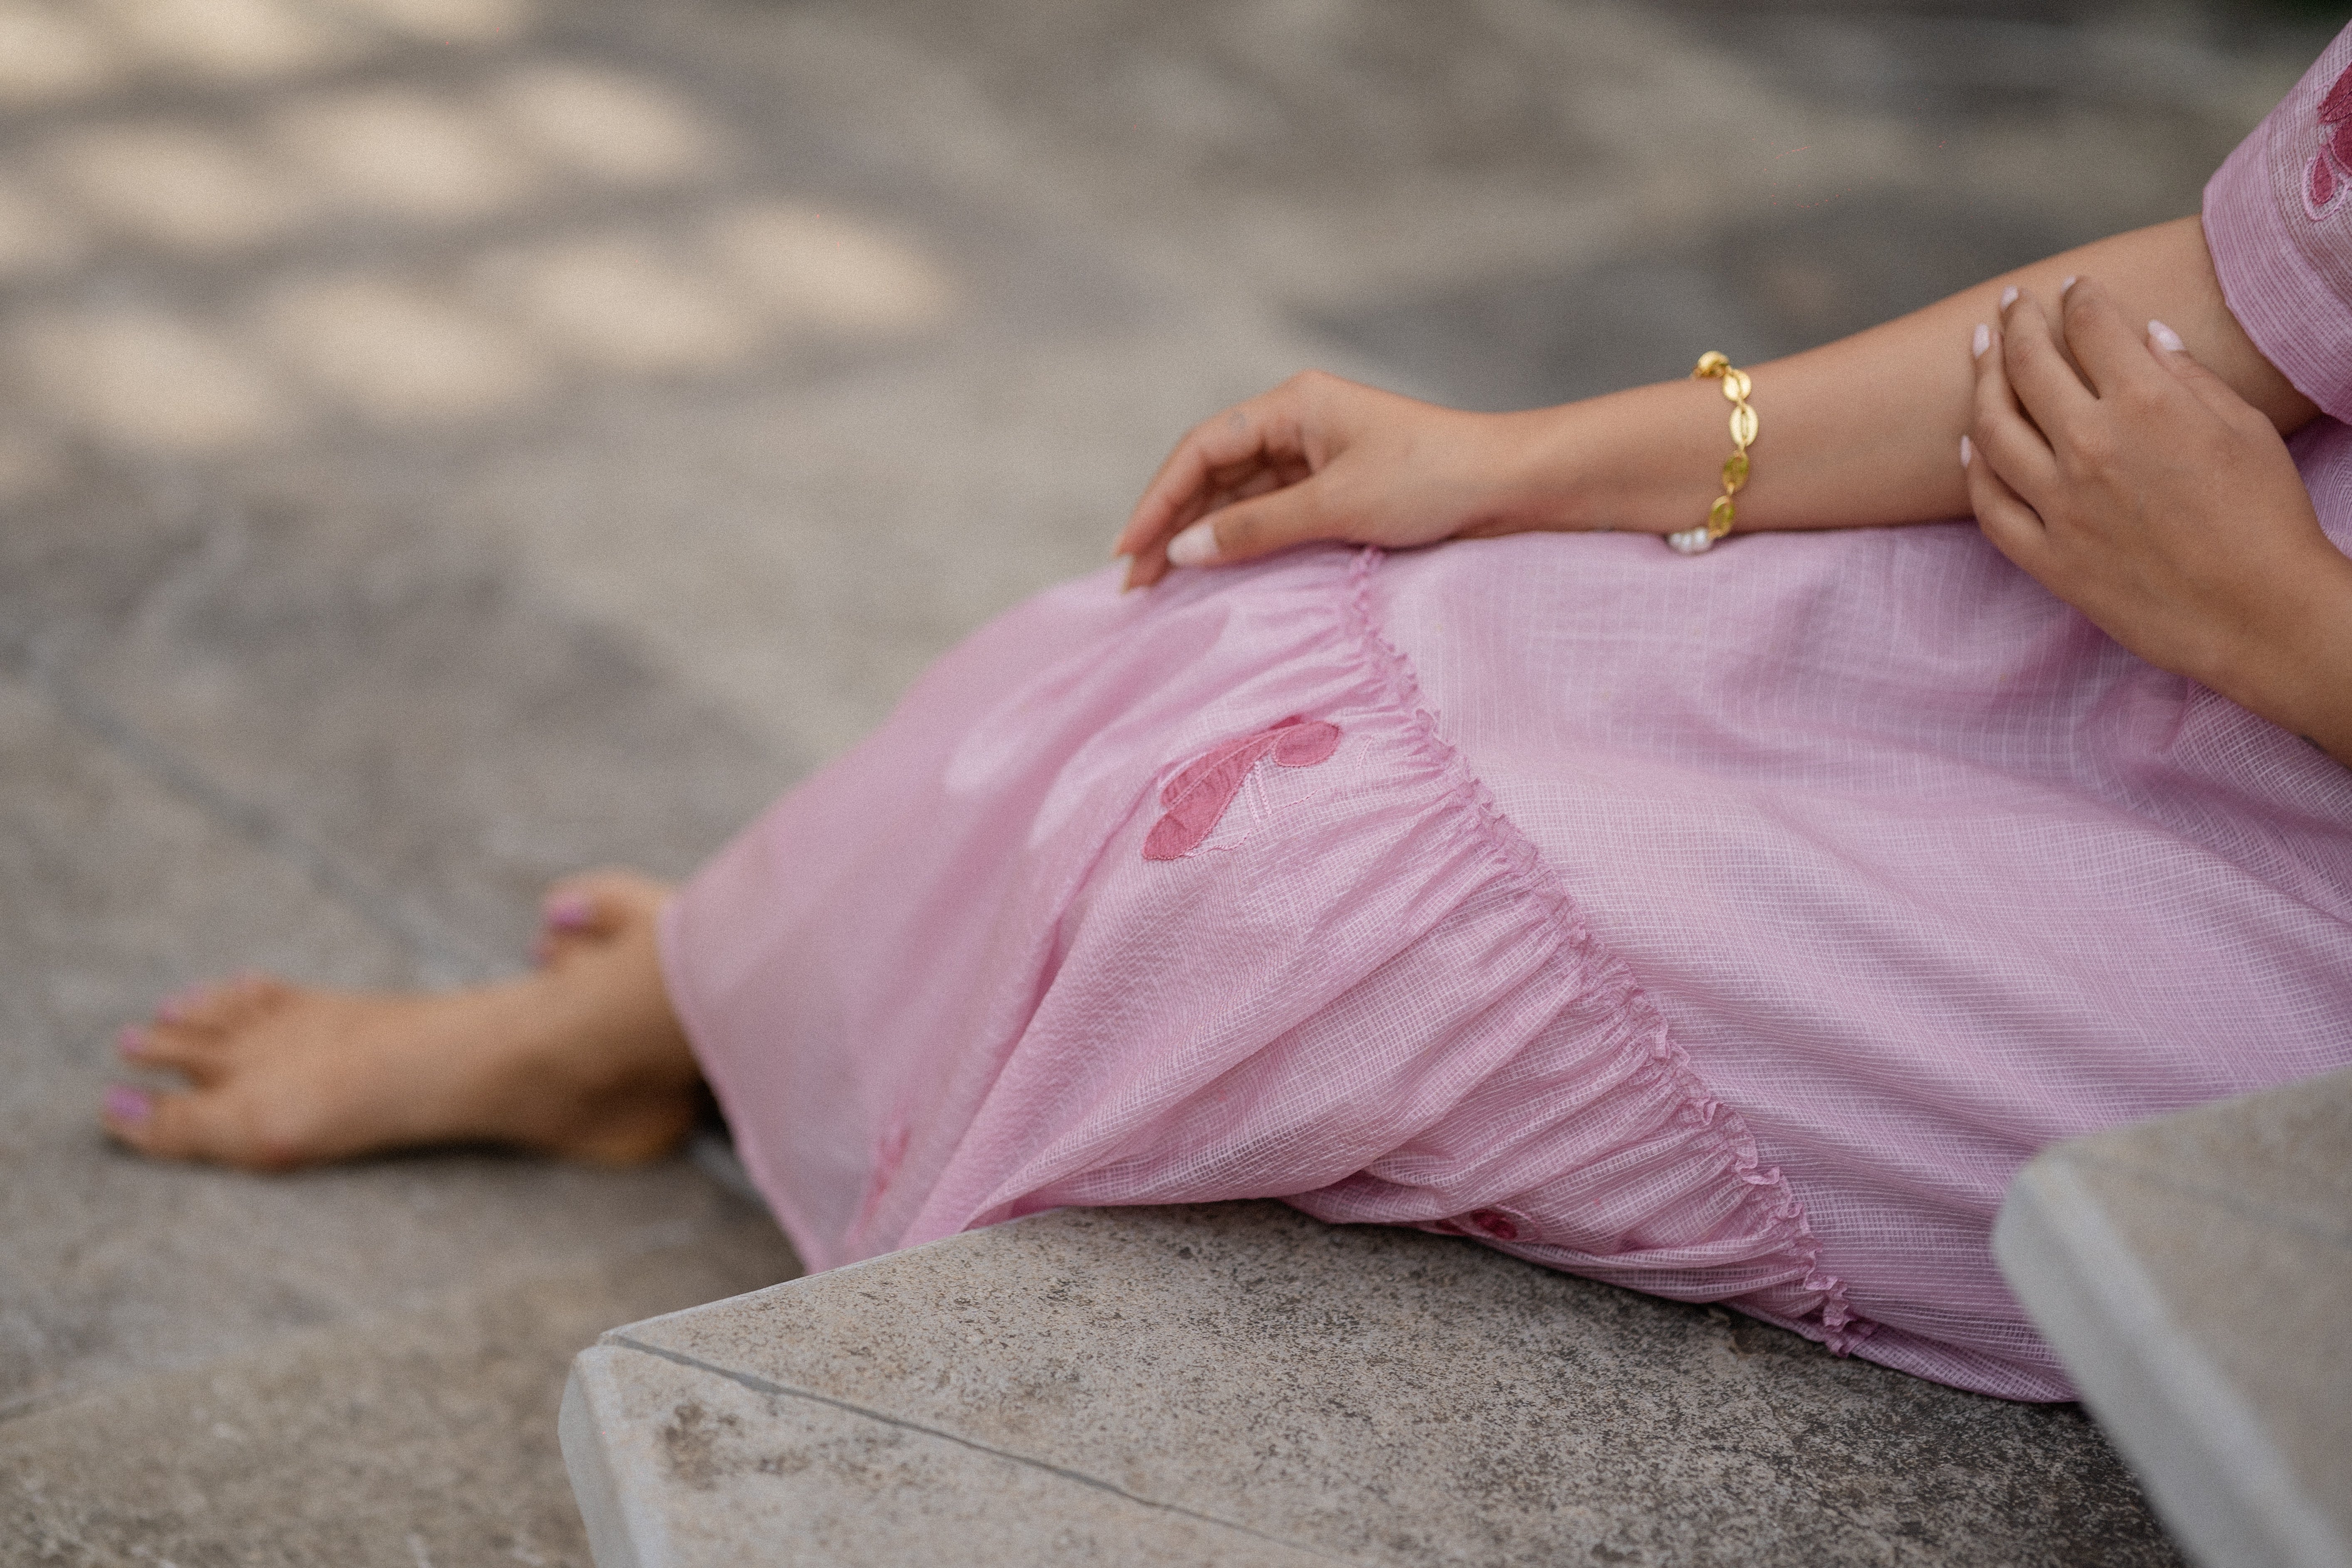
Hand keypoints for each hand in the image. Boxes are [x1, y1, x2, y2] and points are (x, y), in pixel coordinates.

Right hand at [1113, 371, 1545, 588]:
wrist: (1514, 487)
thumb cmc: (1435, 479)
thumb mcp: (1335, 505)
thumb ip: (1253, 528)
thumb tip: (1182, 552)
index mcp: (1293, 404)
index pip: (1202, 449)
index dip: (1158, 500)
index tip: (1130, 552)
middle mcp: (1299, 425)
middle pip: (1213, 475)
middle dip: (1171, 526)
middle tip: (1137, 586)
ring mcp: (1317, 459)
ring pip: (1239, 500)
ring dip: (1202, 540)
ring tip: (1165, 589)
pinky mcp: (1338, 493)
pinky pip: (1272, 518)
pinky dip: (1241, 546)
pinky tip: (1216, 576)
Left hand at [1966, 279, 2351, 738]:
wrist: (2259, 615)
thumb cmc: (2266, 518)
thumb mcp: (2245, 429)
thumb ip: (2188, 377)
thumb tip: (2146, 335)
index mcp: (2146, 404)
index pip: (2093, 327)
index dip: (2080, 298)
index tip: (2073, 289)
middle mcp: (2091, 447)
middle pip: (2029, 366)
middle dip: (2017, 323)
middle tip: (2011, 304)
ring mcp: (2060, 505)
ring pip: (1993, 429)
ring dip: (1982, 382)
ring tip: (1981, 353)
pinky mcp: (2047, 557)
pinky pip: (1990, 506)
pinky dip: (1975, 468)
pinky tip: (1970, 443)